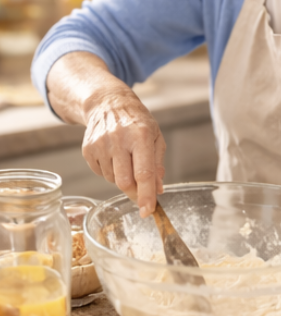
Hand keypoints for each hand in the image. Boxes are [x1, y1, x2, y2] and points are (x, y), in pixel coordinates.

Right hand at [81, 88, 165, 217]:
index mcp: (140, 136)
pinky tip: (113, 156)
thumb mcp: (155, 136)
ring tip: (126, 159)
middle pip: (124, 181)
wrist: (108, 104)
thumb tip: (158, 189)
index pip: (143, 173)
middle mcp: (118, 140)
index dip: (146, 195)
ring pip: (112, 180)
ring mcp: (100, 144)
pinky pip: (101, 173)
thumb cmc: (136, 121)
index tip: (147, 211)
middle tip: (140, 192)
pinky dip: (110, 171)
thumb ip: (157, 163)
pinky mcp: (88, 150)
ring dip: (122, 178)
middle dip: (134, 192)